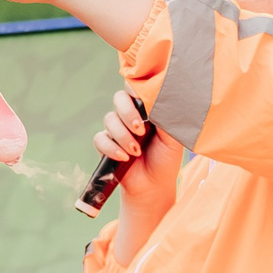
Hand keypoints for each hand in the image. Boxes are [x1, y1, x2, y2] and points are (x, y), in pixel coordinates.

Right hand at [91, 89, 180, 212]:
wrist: (154, 185)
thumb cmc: (165, 159)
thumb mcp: (172, 138)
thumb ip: (167, 117)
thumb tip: (162, 98)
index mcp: (146, 110)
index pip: (136, 89)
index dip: (134, 88)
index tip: (140, 97)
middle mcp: (129, 116)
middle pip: (119, 98)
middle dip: (127, 112)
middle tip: (140, 129)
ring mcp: (116, 130)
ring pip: (109, 119)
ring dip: (123, 135)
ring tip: (136, 151)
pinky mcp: (106, 145)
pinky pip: (100, 138)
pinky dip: (111, 148)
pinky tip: (125, 157)